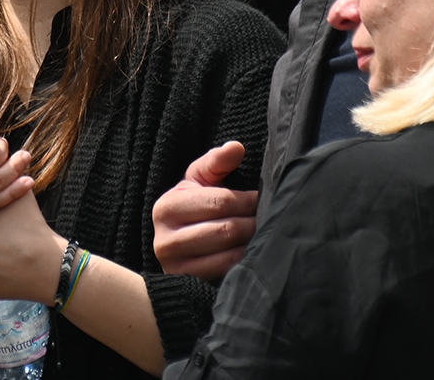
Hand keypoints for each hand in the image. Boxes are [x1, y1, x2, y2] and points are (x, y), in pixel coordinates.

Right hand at [152, 142, 257, 279]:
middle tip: (268, 219)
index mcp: (167, 207)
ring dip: (252, 244)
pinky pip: (226, 274)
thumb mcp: (200, 180)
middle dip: (253, 223)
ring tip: (262, 235)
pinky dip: (244, 263)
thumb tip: (236, 148)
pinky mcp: (188, 285)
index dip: (247, 200)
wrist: (178, 246)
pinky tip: (252, 254)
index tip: (260, 199)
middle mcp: (165, 239)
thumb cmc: (194, 207)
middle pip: (226, 230)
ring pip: (229, 254)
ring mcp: (176, 267)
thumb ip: (217, 162)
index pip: (219, 202)